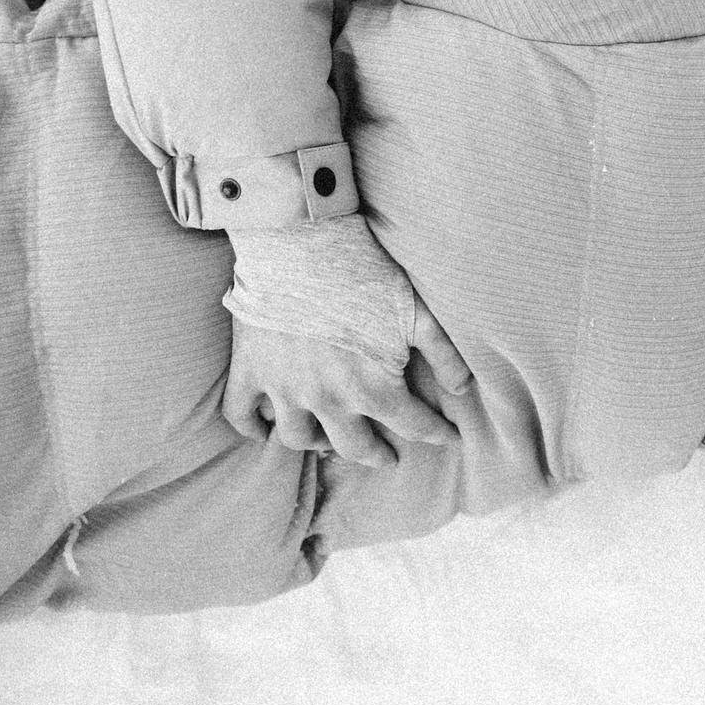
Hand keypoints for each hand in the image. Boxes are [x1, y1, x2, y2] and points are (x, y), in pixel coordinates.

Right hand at [222, 300, 468, 467]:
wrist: (301, 247)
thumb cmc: (365, 276)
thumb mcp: (418, 314)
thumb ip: (445, 355)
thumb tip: (463, 390)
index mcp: (373, 389)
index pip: (413, 426)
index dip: (436, 435)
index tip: (449, 439)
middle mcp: (327, 400)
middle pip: (354, 447)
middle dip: (377, 456)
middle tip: (388, 457)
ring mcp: (284, 390)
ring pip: (298, 439)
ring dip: (318, 443)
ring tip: (329, 439)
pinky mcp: (249, 372)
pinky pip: (241, 415)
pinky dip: (252, 427)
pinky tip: (265, 429)